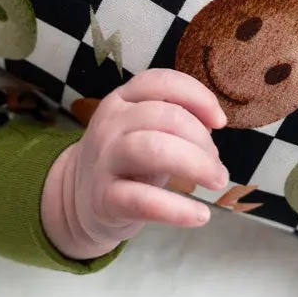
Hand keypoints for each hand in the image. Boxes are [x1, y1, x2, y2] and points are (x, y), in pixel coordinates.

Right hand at [40, 70, 228, 259]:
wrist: (77, 199)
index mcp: (122, 99)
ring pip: (154, 149)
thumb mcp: (143, 129)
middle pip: (165, 116)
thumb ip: (174, 118)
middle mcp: (110, 123)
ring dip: (195, 165)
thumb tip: (213, 121)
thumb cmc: (125, 160)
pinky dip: (177, 209)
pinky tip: (200, 215)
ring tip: (216, 182)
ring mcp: (104, 160)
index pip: (160, 81)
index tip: (219, 122)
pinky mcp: (104, 199)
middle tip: (216, 166)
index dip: (197, 96)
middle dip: (202, 140)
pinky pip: (144, 201)